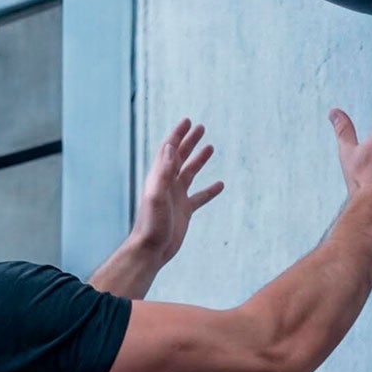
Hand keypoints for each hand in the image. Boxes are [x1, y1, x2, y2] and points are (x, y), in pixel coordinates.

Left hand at [127, 118, 223, 269]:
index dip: (178, 135)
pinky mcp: (185, 211)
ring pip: (190, 173)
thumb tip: (169, 147)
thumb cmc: (151, 224)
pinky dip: (210, 190)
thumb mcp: (156, 195)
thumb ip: (162, 172)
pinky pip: (200, 197)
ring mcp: (176, 197)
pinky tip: (220, 184)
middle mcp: (167, 184)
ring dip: (199, 160)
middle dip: (189, 141)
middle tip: (201, 128)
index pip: (169, 150)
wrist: (151, 250)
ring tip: (210, 147)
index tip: (187, 121)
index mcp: (159, 177)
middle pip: (180, 157)